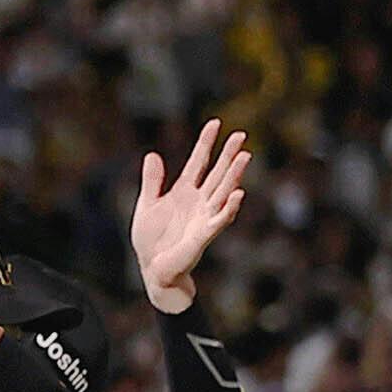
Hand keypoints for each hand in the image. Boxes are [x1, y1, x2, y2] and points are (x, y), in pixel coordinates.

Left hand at [127, 118, 250, 313]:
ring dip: (234, 175)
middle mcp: (199, 201)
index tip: (215, 123)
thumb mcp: (147, 205)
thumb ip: (152, 181)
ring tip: (245, 156)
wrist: (151, 269)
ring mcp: (203, 217)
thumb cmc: (151, 240)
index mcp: (184, 192)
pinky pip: (219, 219)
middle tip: (241, 134)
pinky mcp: (203, 235)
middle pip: (217, 173)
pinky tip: (237, 193)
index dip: (206, 143)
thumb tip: (152, 155)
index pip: (198, 161)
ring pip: (223, 191)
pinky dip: (228, 207)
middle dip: (228, 154)